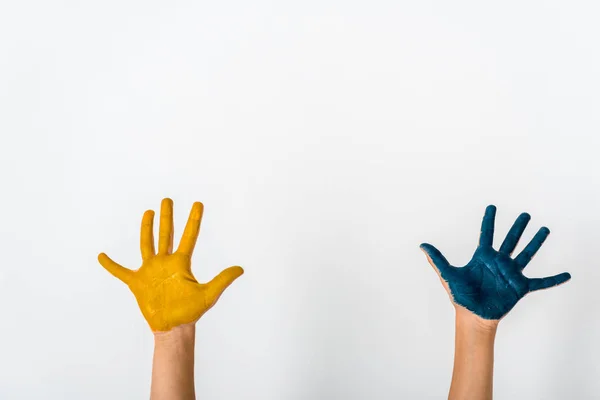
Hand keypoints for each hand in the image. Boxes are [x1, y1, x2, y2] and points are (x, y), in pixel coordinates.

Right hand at [98, 198, 243, 331]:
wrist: (173, 327)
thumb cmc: (190, 312)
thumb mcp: (208, 295)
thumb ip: (222, 280)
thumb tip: (240, 269)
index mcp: (181, 263)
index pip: (189, 236)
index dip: (194, 220)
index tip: (198, 204)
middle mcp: (166, 262)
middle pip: (166, 234)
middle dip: (167, 216)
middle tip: (167, 200)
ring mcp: (151, 271)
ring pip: (147, 244)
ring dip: (147, 228)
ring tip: (148, 212)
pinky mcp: (137, 282)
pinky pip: (121, 271)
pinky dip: (111, 265)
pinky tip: (102, 256)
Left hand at [420, 205, 570, 320]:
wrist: (472, 317)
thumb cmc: (460, 296)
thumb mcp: (448, 275)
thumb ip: (438, 259)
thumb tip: (422, 245)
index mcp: (482, 257)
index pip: (486, 234)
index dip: (488, 220)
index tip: (491, 206)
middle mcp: (498, 262)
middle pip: (510, 240)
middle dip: (518, 226)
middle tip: (525, 214)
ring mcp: (510, 274)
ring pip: (526, 254)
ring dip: (535, 242)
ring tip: (545, 229)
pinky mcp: (520, 287)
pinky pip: (540, 282)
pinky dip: (554, 279)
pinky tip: (567, 275)